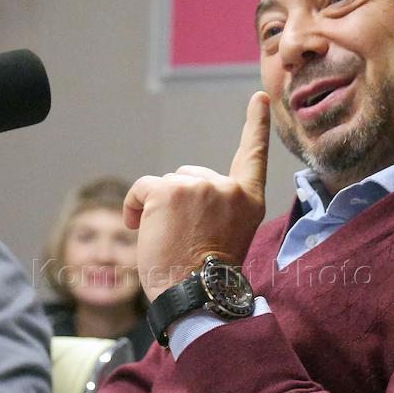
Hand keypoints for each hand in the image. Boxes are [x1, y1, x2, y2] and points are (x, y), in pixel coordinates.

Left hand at [124, 91, 269, 301]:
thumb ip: (218, 205)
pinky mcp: (170, 189)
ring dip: (159, 208)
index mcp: (249, 201)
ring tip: (170, 241)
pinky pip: (143, 188)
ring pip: (167, 184)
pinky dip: (135, 207)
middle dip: (180, 202)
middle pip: (192, 176)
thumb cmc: (205, 276)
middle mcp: (228, 188)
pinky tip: (140, 228)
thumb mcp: (227, 235)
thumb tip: (184, 190)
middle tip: (184, 239)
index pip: (253, 156)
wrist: (195, 293)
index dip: (255, 125)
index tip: (259, 99)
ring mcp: (200, 185)